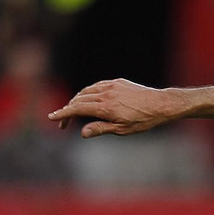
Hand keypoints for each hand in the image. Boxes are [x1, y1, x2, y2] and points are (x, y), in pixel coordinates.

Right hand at [49, 79, 183, 137]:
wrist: (161, 104)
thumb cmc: (144, 120)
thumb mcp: (123, 129)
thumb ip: (101, 129)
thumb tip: (82, 133)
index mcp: (105, 108)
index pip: (77, 109)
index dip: (63, 114)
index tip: (52, 118)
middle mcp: (105, 94)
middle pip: (79, 100)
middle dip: (68, 110)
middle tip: (63, 122)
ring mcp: (111, 86)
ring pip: (86, 91)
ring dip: (77, 101)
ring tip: (74, 112)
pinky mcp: (117, 82)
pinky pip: (97, 86)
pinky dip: (88, 93)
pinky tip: (88, 100)